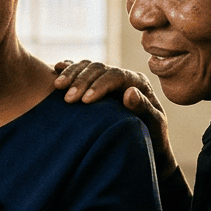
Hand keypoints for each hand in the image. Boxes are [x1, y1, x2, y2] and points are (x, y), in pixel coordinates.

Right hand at [53, 60, 177, 175]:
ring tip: (57, 86)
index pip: (116, 76)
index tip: (85, 100)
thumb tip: (130, 92)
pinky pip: (80, 70)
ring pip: (87, 66)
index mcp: (137, 83)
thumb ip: (145, 109)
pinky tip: (55, 70)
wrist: (147, 145)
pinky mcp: (94, 84)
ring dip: (71, 74)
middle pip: (98, 69)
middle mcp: (122, 77)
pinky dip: (68, 69)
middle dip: (81, 81)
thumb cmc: (153, 138)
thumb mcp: (154, 126)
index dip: (99, 85)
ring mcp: (106, 79)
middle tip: (67, 99)